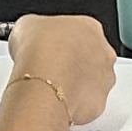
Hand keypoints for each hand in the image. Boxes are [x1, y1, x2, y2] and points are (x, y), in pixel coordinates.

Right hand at [1, 12, 116, 129]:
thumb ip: (36, 29)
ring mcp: (104, 79)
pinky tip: (56, 101)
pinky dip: (73, 104)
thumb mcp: (26, 25)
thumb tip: (30, 34)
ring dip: (75, 84)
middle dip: (72, 63)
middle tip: (50, 68)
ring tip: (51, 87)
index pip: (79, 32)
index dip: (60, 41)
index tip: (48, 48)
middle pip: (90, 57)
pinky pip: (87, 104)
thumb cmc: (39, 52)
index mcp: (90, 28)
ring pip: (92, 82)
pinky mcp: (99, 103)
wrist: (42, 83)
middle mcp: (103, 53)